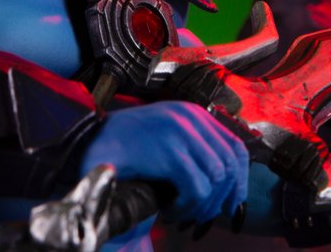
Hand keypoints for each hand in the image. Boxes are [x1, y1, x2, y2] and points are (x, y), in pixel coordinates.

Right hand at [80, 101, 247, 223]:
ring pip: (216, 179)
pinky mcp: (169, 151)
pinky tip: (169, 209)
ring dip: (201, 204)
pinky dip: (187, 206)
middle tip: (203, 216)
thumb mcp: (166, 138)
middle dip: (223, 197)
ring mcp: (180, 132)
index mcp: (193, 113)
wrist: (91, 144)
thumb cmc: (128, 147)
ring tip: (181, 213)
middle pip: (230, 163)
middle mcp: (190, 118)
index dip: (239, 180)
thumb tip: (227, 183)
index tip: (231, 203)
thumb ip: (194, 148)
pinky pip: (196, 188)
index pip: (235, 147)